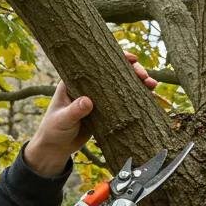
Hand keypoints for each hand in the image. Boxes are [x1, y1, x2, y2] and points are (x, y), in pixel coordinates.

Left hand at [24, 53, 157, 176]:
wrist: (55, 148)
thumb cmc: (53, 130)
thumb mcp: (62, 120)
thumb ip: (74, 111)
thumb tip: (88, 101)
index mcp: (75, 79)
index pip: (97, 62)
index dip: (116, 57)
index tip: (131, 58)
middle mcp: (89, 85)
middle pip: (115, 71)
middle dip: (133, 70)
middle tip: (145, 77)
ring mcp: (99, 97)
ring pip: (122, 85)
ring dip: (138, 83)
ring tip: (152, 85)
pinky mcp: (106, 111)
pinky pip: (123, 101)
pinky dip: (136, 98)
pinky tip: (149, 97)